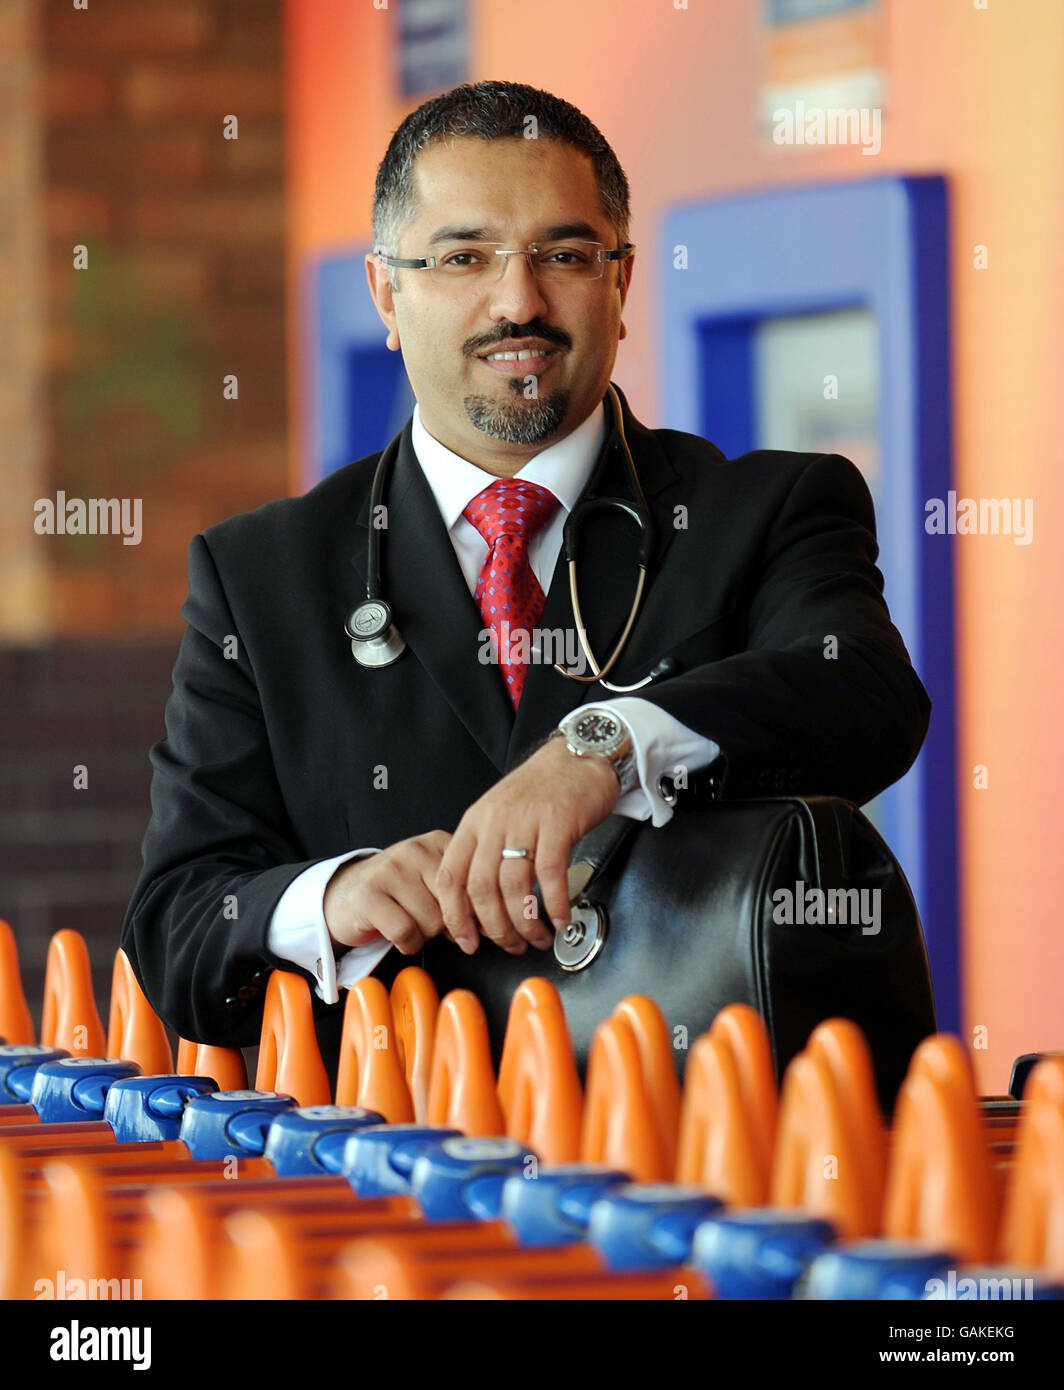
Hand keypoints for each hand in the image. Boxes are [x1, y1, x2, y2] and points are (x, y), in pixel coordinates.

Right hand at [323, 829, 477, 955]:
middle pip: (453, 905)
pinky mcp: (368, 895)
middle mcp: (414, 850)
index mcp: (437, 843)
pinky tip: (398, 935)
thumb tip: (494, 924)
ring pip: (431, 921)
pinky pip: (405, 932)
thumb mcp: (433, 883)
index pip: (472, 883)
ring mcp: (389, 870)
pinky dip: (406, 944)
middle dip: (447, 925)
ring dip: (424, 934)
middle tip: (431, 923)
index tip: (472, 926)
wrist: (345, 895)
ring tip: (410, 922)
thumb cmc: (399, 894)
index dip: (473, 912)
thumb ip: (463, 894)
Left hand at [434, 734, 621, 955]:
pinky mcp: (557, 823)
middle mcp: (494, 822)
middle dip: (495, 929)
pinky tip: (560, 917)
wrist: (578, 754)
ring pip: (514, 887)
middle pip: (482, 889)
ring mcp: (525, 822)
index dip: (455, 916)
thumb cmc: (542, 788)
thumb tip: (482, 903)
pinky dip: (555, 904)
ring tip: (537, 937)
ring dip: (525, 923)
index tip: (467, 940)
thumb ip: (487, 851)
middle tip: (511, 946)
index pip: (450, 877)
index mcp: (474, 823)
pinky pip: (551, 874)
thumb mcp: (500, 814)